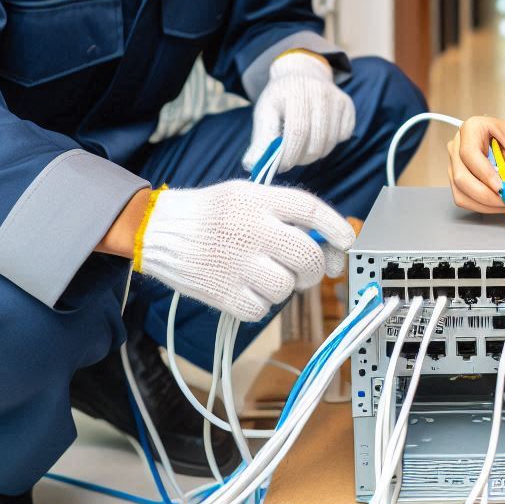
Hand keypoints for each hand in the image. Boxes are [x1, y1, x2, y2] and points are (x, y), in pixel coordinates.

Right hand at [135, 179, 354, 321]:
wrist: (157, 231)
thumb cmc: (209, 214)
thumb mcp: (246, 194)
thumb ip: (284, 211)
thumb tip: (328, 241)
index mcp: (257, 200)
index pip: (310, 209)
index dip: (336, 226)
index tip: (346, 240)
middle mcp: (250, 230)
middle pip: (308, 256)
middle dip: (316, 267)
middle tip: (307, 269)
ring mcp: (236, 263)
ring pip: (288, 287)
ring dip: (285, 286)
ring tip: (267, 275)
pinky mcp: (222, 293)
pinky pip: (262, 309)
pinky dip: (260, 304)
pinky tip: (247, 288)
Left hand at [244, 51, 354, 172]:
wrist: (301, 72)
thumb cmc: (281, 97)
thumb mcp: (265, 112)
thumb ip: (261, 139)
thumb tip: (253, 165)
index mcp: (295, 92)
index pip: (297, 132)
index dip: (290, 155)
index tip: (281, 166)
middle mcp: (320, 93)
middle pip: (316, 140)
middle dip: (302, 158)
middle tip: (291, 160)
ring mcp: (337, 98)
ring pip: (330, 142)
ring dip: (315, 154)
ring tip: (302, 149)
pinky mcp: (348, 105)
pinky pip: (343, 136)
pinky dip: (330, 143)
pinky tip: (318, 135)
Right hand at [447, 115, 504, 213]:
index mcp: (472, 127)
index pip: (470, 154)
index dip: (485, 175)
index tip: (503, 189)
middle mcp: (457, 143)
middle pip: (461, 176)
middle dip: (486, 195)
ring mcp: (454, 161)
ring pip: (460, 191)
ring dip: (484, 203)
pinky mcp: (456, 176)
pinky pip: (463, 197)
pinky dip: (481, 205)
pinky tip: (497, 202)